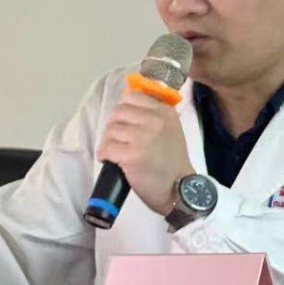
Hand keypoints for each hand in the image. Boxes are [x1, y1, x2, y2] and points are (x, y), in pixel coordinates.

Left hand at [96, 90, 194, 214]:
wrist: (179, 188)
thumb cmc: (173, 162)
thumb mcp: (172, 129)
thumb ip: (154, 114)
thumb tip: (128, 97)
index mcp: (165, 112)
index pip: (133, 96)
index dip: (125, 109)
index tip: (125, 122)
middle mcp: (155, 121)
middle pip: (118, 111)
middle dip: (114, 126)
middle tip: (119, 140)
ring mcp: (143, 137)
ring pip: (110, 129)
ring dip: (108, 142)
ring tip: (116, 152)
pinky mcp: (132, 155)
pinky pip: (106, 147)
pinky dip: (104, 154)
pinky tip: (112, 160)